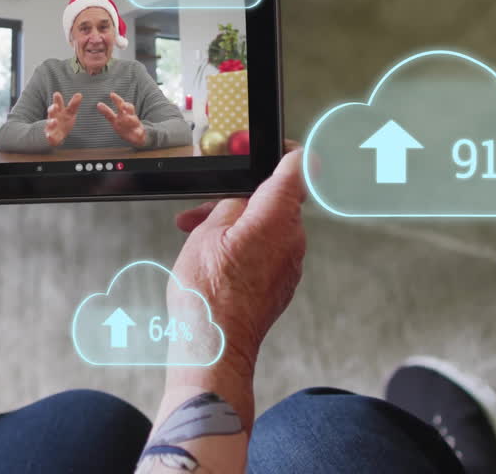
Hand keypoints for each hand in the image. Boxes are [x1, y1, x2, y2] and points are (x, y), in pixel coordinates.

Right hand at [45, 92, 81, 146]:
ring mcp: (51, 127)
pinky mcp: (51, 136)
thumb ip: (74, 104)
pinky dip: (49, 136)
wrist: (55, 134)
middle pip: (51, 112)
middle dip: (52, 109)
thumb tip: (79, 94)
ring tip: (54, 121)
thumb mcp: (70, 112)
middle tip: (55, 106)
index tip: (57, 94)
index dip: (57, 99)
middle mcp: (53, 117)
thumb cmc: (64, 120)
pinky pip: (49, 137)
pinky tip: (49, 136)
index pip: (58, 103)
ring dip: (51, 122)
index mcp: (59, 110)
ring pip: (50, 124)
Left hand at [97, 92, 147, 146]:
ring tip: (127, 119)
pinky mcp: (140, 134)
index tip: (111, 94)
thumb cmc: (124, 125)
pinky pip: (140, 133)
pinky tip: (138, 133)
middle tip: (123, 106)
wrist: (138, 136)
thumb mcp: (114, 119)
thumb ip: (107, 112)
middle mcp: (130, 117)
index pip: (120, 104)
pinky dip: (139, 133)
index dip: (116, 99)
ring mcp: (136, 125)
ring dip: (131, 119)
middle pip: (129, 109)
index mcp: (124, 113)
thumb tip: (98, 104)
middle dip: (126, 107)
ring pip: (134, 120)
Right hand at [170, 151, 306, 379]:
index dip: (286, 152)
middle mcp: (293, 239)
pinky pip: (267, 250)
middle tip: (201, 210)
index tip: (272, 146)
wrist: (214, 348)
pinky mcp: (282, 283)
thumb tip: (242, 196)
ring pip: (267, 226)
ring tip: (197, 238)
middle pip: (274, 200)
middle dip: (238, 199)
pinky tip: (213, 259)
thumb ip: (230, 205)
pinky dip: (243, 246)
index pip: (298, 168)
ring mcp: (290, 264)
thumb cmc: (208, 295)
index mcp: (277, 217)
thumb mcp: (206, 233)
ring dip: (236, 224)